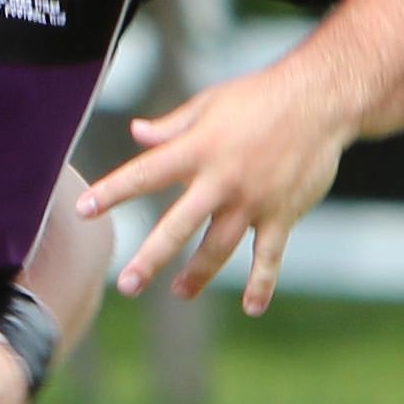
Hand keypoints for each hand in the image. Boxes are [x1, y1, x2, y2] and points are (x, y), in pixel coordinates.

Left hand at [83, 52, 357, 313]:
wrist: (321, 100)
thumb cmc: (260, 96)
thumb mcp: (211, 103)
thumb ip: (173, 126)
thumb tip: (137, 133)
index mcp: (198, 149)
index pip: (146, 174)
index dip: (113, 191)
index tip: (83, 210)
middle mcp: (222, 180)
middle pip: (178, 226)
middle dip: (151, 257)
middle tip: (127, 285)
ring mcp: (253, 201)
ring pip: (219, 248)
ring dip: (197, 275)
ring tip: (179, 292)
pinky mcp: (282, 213)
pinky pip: (270, 256)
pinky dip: (261, 283)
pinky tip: (251, 306)